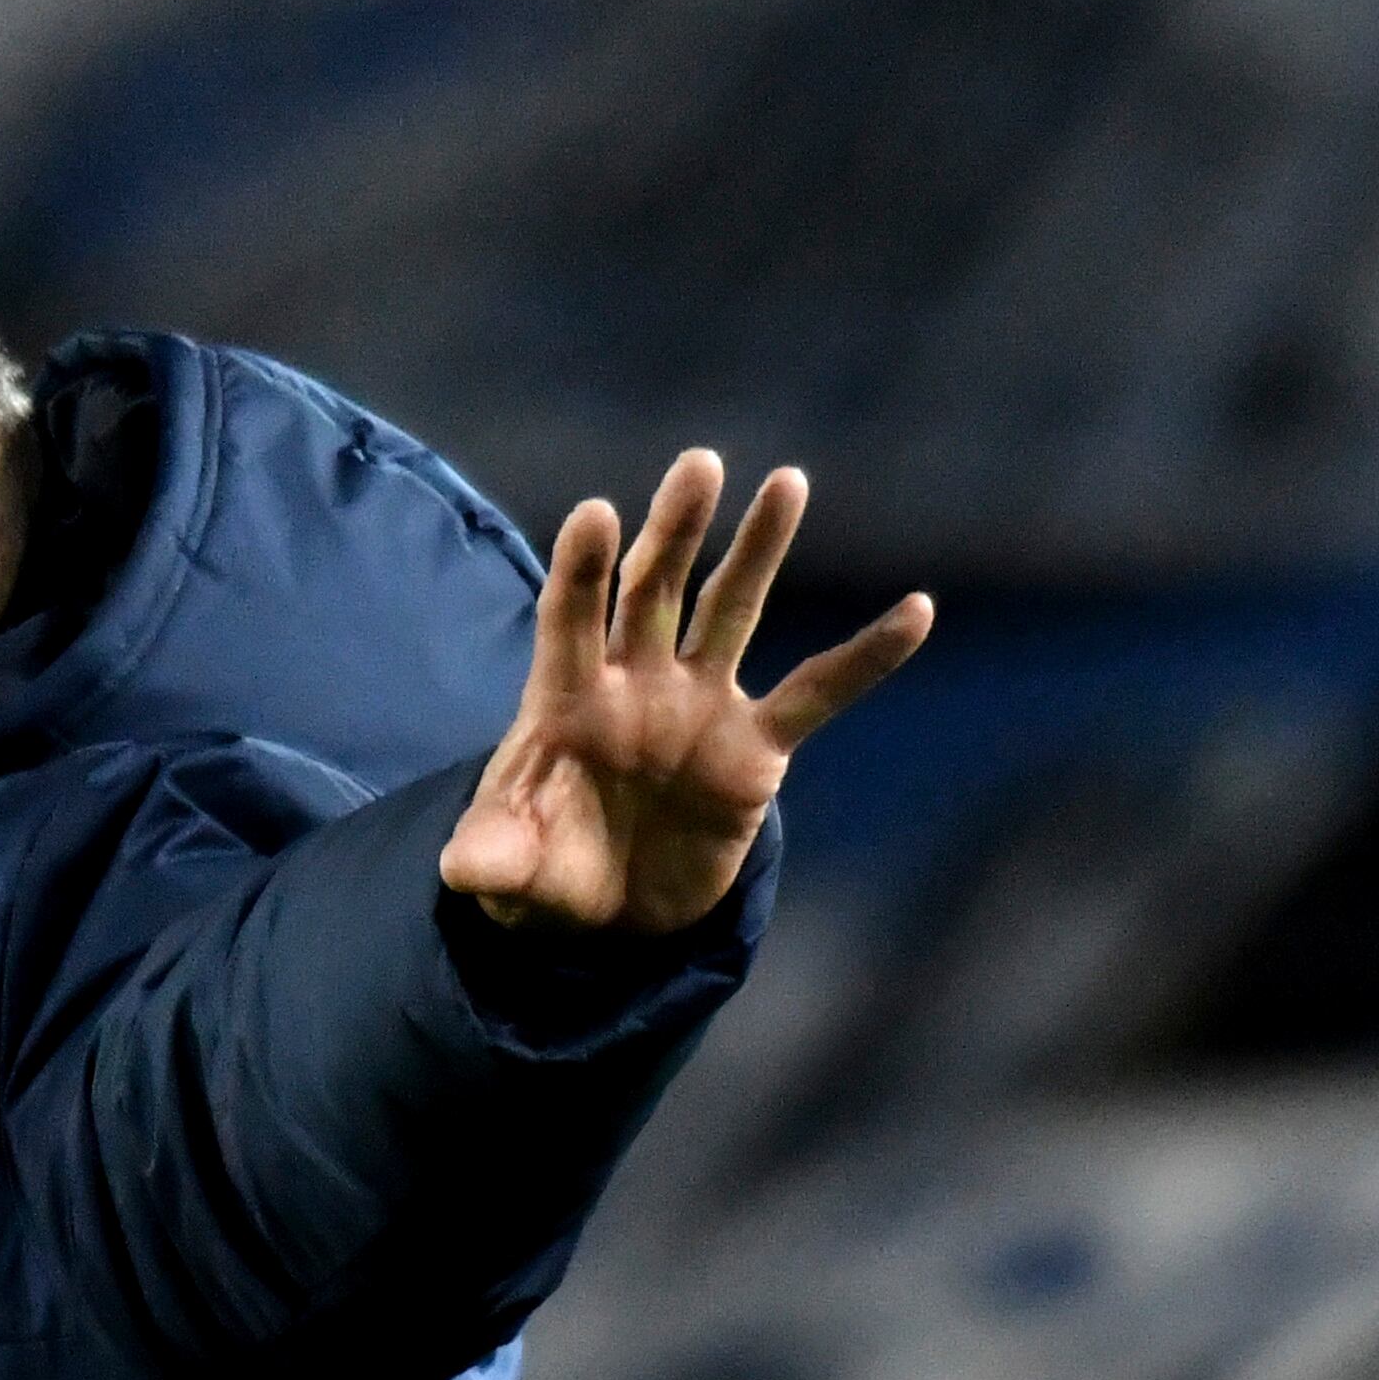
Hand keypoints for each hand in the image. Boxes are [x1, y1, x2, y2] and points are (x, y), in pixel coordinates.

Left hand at [442, 448, 929, 933]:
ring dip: (757, 551)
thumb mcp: (507, 871)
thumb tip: (462, 870)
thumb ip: (492, 859)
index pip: (570, 619)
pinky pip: (817, 693)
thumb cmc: (543, 872)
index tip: (596, 513)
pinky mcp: (753, 748)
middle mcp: (635, 683)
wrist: (607, 914)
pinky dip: (866, 657)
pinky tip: (916, 611)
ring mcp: (698, 706)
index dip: (582, 570)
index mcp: (567, 699)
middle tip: (700, 465)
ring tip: (787, 482)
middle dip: (675, 530)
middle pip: (654, 589)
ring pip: (731, 612)